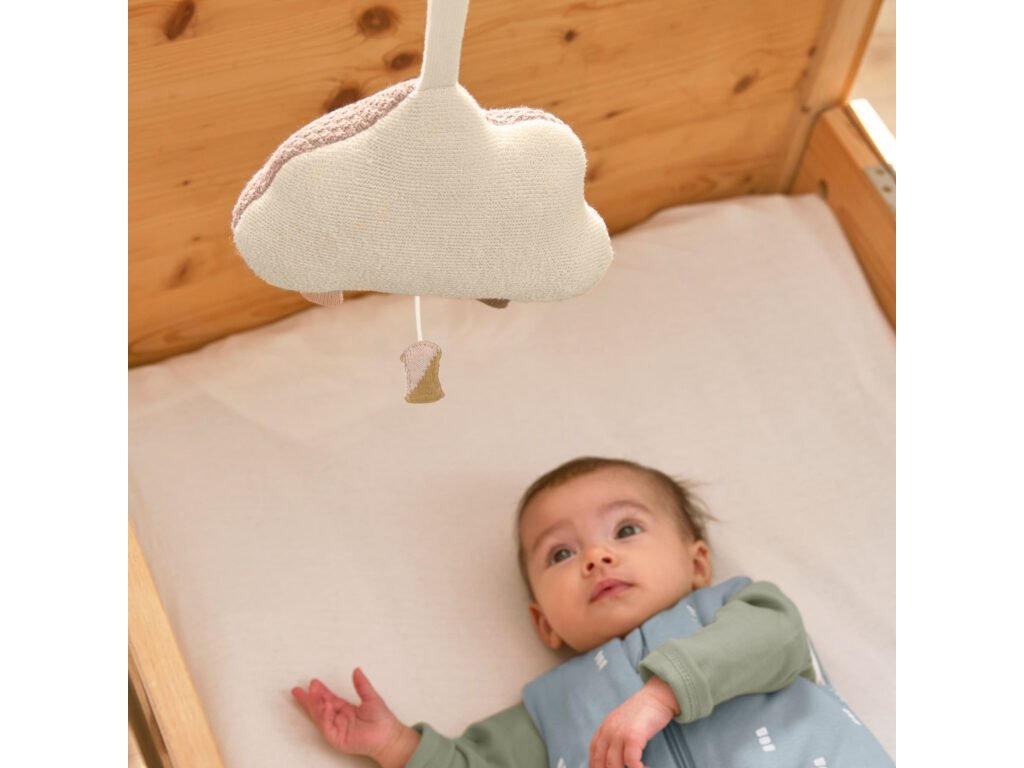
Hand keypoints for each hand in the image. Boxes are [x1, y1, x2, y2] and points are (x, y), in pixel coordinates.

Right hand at [291, 668, 419, 767]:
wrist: (387, 735)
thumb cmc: (381, 719)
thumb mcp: (370, 697)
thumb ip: (362, 685)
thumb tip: (356, 670)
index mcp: (344, 709)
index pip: (327, 698)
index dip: (319, 691)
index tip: (312, 682)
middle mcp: (337, 718)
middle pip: (318, 708)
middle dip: (308, 699)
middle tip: (299, 690)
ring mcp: (336, 729)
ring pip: (320, 717)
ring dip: (315, 705)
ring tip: (312, 693)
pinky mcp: (337, 738)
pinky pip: (326, 727)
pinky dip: (324, 716)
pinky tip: (325, 706)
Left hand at [589, 677, 678, 767]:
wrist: (656, 696)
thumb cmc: (642, 712)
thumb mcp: (621, 723)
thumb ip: (614, 737)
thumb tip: (613, 758)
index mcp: (604, 728)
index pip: (593, 754)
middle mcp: (608, 731)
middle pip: (601, 762)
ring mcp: (619, 734)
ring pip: (613, 765)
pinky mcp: (633, 736)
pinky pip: (631, 761)